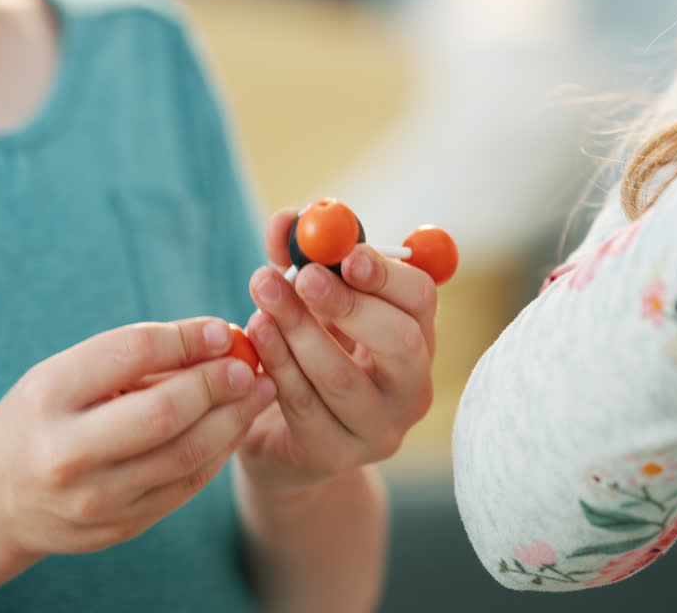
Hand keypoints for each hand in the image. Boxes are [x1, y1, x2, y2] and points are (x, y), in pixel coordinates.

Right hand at [0, 318, 276, 557]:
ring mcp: (94, 498)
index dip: (185, 338)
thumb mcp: (65, 375)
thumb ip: (133, 358)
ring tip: (257, 392)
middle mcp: (68, 452)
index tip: (221, 329)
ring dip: (232, 420)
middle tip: (247, 365)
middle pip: (165, 412)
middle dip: (217, 383)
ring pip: (186, 456)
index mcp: (50, 396)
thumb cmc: (41, 417)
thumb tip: (217, 339)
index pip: (131, 352)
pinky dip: (217, 453)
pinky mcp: (118, 528)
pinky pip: (184, 487)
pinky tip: (232, 428)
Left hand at [239, 208, 436, 492]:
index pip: (422, 300)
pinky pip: (304, 407)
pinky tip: (254, 334)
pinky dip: (276, 365)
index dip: (389, 274)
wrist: (277, 436)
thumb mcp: (306, 301)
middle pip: (402, 344)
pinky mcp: (335, 456)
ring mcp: (379, 430)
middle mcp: (411, 387)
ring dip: (298, 330)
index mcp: (416, 337)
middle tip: (303, 276)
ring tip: (262, 294)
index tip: (348, 253)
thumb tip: (286, 219)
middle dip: (348, 305)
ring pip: (343, 379)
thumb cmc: (303, 353)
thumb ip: (298, 257)